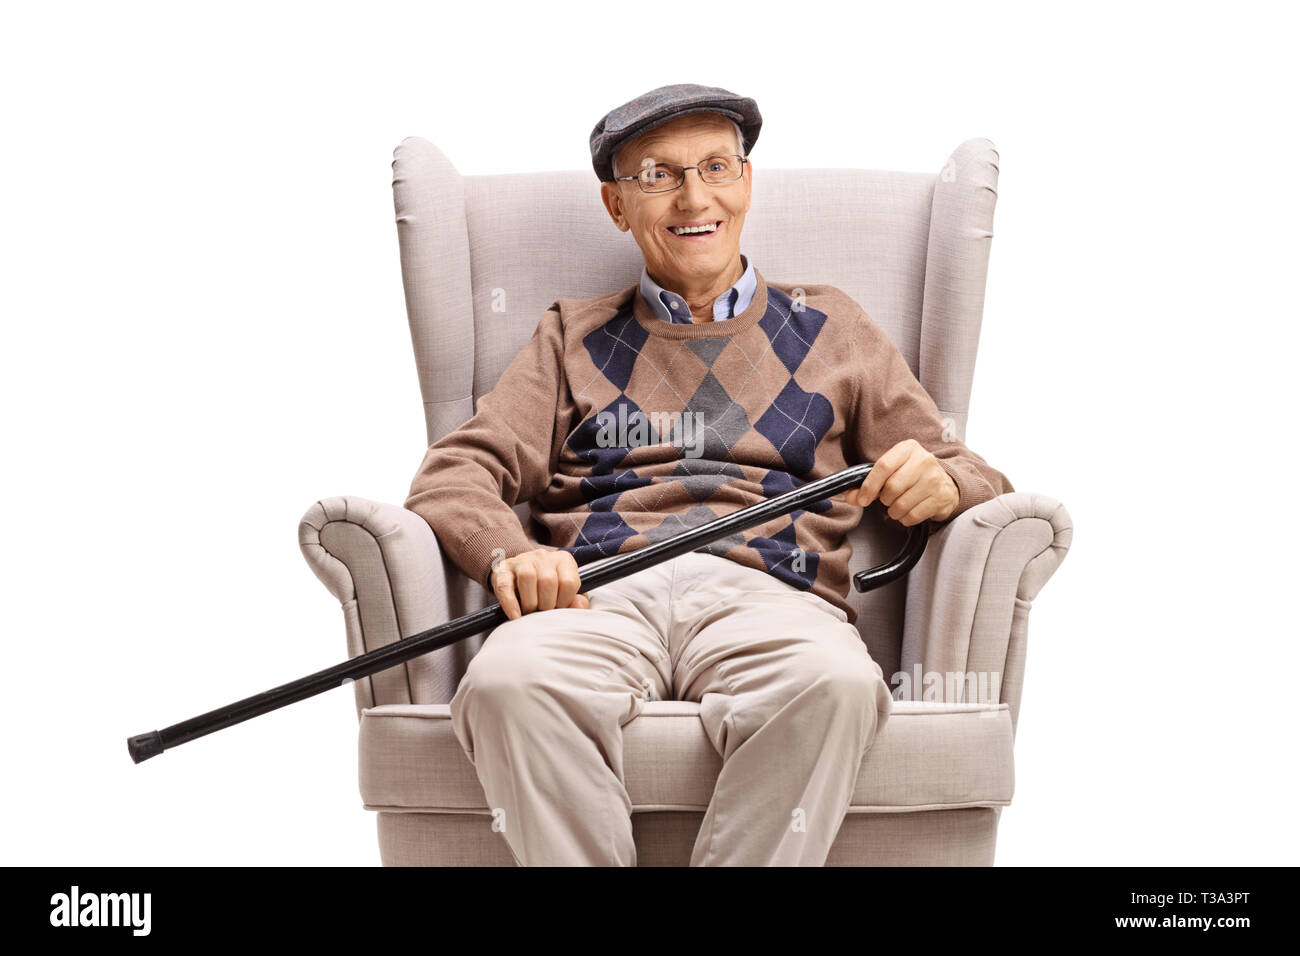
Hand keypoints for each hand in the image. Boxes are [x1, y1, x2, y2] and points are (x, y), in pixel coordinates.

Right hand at [490, 548, 591, 619]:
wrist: (520, 575)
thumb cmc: (549, 589)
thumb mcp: (567, 593)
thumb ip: (577, 601)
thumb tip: (578, 606)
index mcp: (563, 560)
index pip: (569, 582)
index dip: (564, 601)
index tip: (558, 608)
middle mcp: (543, 557)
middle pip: (548, 581)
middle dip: (546, 604)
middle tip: (542, 612)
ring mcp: (522, 561)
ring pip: (528, 577)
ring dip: (529, 603)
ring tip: (529, 612)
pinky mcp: (503, 570)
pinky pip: (505, 586)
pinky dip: (510, 603)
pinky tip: (515, 615)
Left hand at [844, 439, 958, 525]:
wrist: (945, 484)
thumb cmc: (911, 476)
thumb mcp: (891, 472)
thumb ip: (868, 484)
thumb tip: (851, 497)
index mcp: (908, 448)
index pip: (883, 466)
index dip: (869, 486)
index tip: (862, 499)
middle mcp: (924, 460)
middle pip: (892, 487)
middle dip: (884, 499)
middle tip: (888, 499)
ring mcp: (935, 478)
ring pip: (901, 504)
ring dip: (894, 511)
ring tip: (899, 506)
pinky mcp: (941, 496)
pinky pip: (913, 515)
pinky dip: (905, 519)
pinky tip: (910, 511)